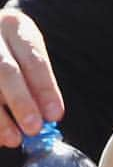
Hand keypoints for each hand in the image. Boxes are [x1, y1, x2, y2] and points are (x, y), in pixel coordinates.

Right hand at [0, 10, 62, 145]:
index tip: (55, 115)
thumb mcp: (30, 61)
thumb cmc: (15, 57)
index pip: (33, 59)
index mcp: (15, 27)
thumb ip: (38, 86)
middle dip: (20, 101)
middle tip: (33, 127)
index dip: (44, 89)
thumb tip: (47, 117)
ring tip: (13, 138)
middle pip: (4, 69)